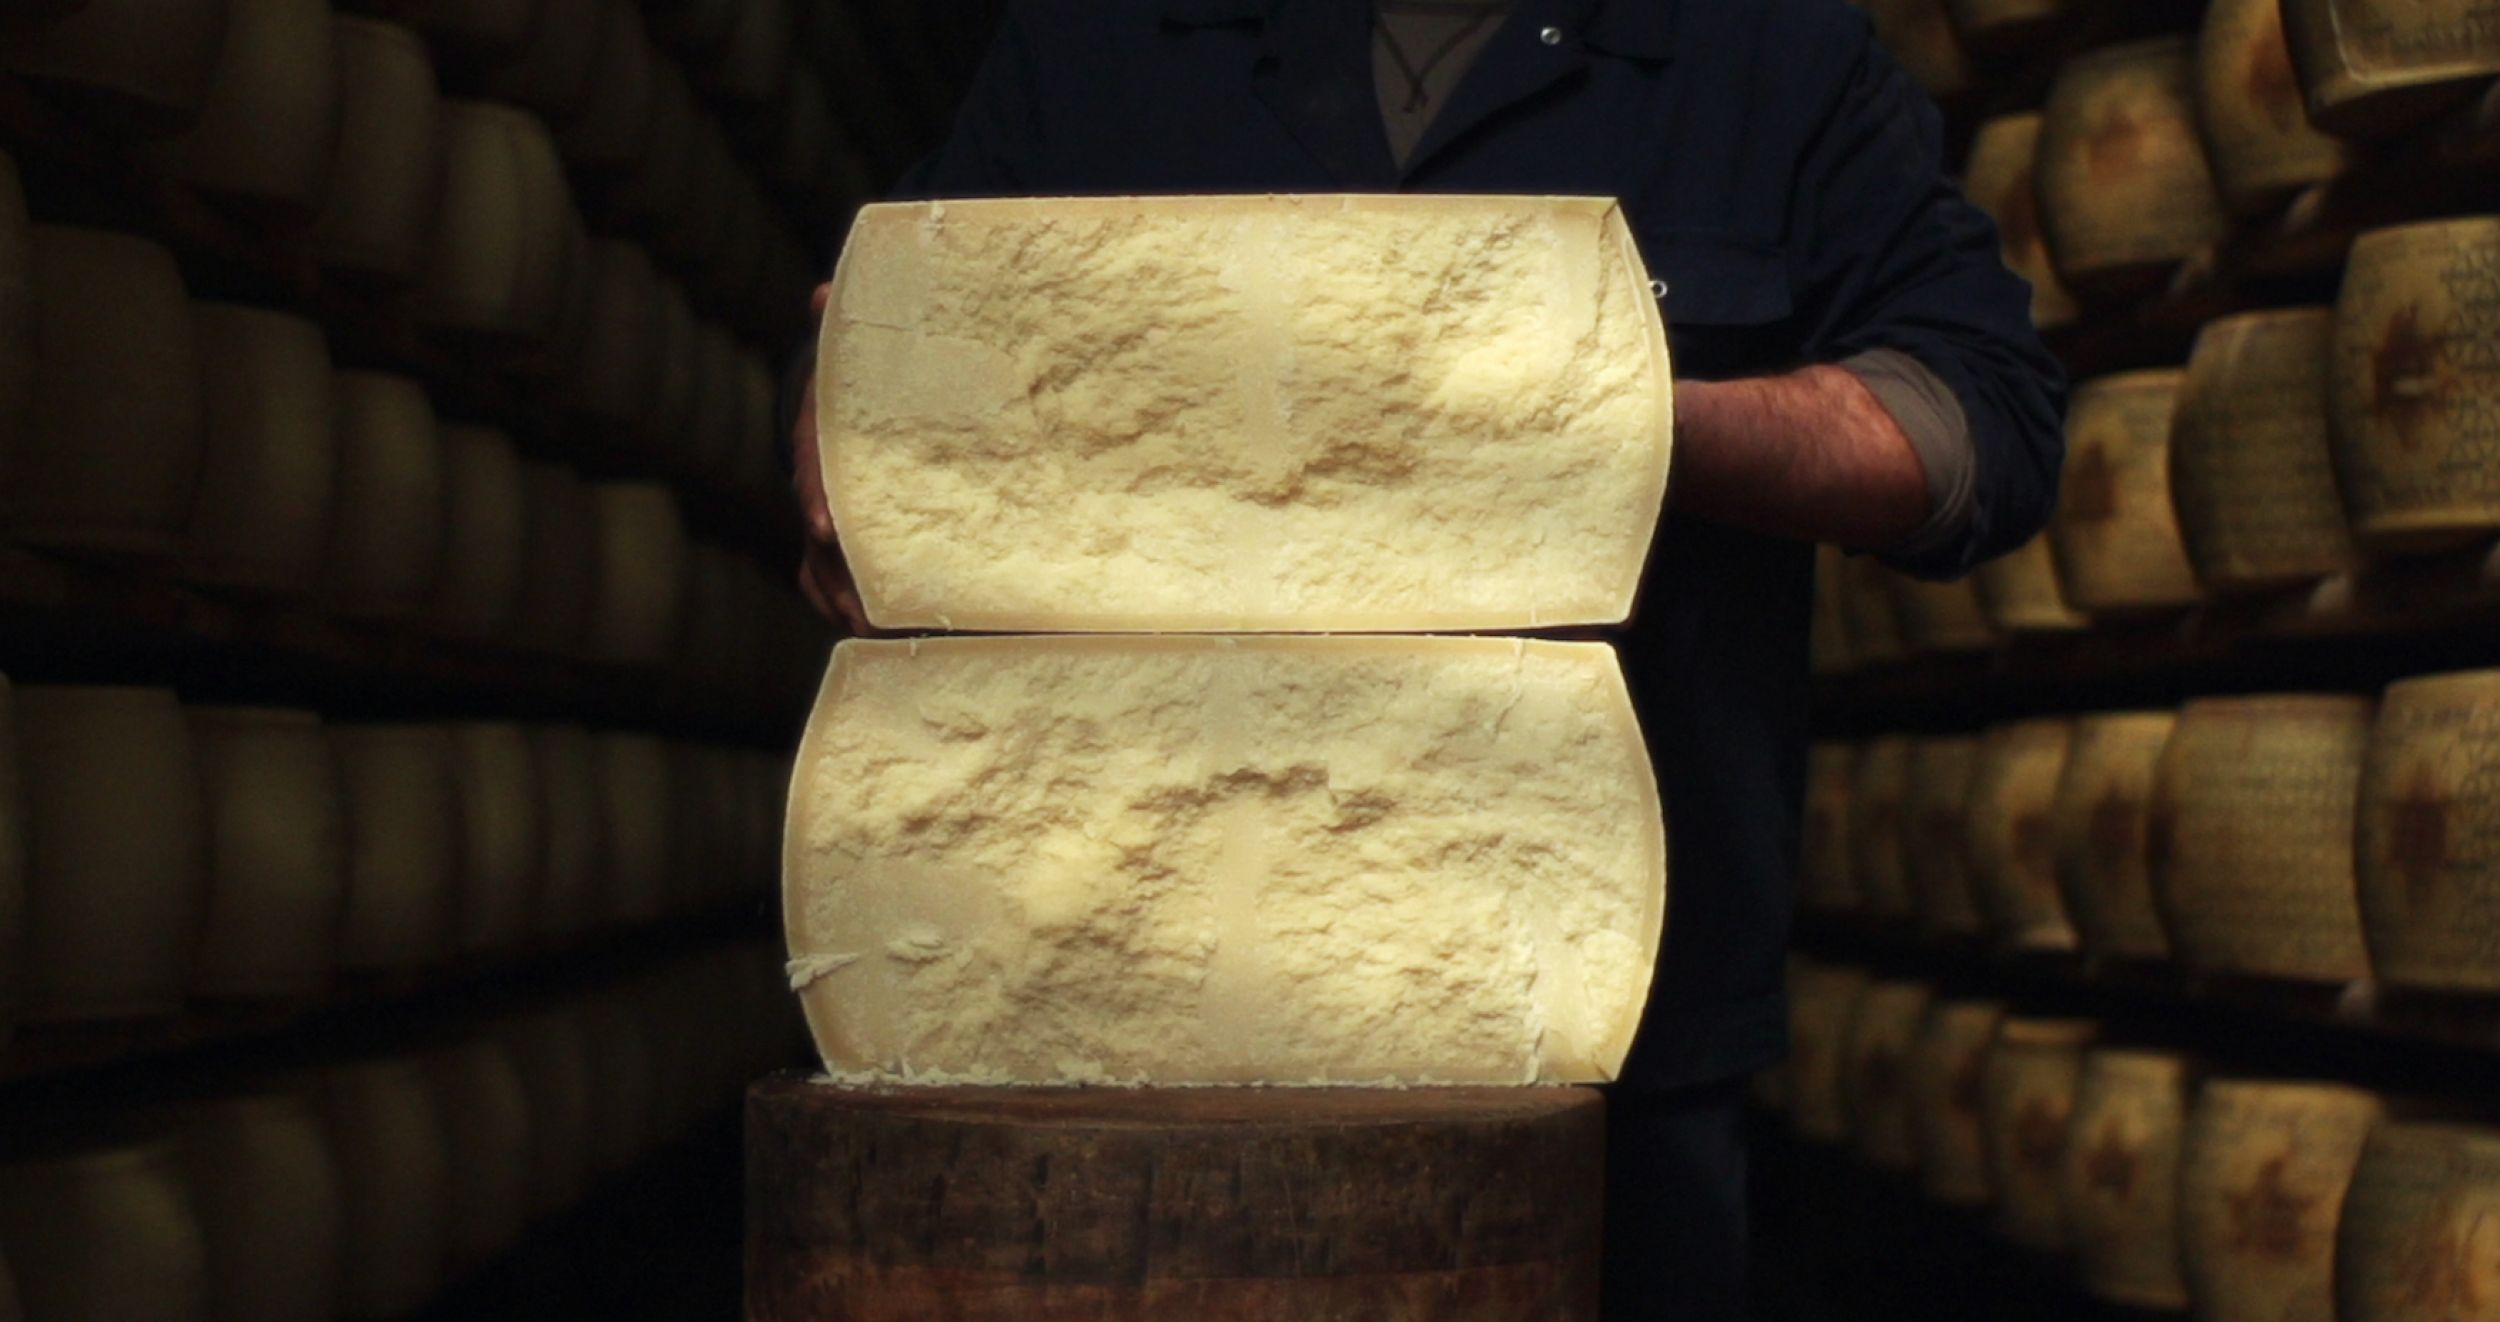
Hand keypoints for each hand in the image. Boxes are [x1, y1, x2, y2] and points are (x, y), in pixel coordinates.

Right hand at [792, 282, 876, 634]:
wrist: (841, 415)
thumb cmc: (857, 385)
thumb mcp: (854, 356)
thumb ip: (843, 327)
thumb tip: (821, 292)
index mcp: (819, 449)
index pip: (810, 476)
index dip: (815, 501)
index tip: (824, 527)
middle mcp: (815, 494)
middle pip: (815, 545)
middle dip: (835, 580)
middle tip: (866, 613)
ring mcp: (821, 528)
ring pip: (823, 576)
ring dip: (850, 608)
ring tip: (890, 639)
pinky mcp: (834, 552)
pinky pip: (831, 589)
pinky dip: (850, 612)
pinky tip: (887, 638)